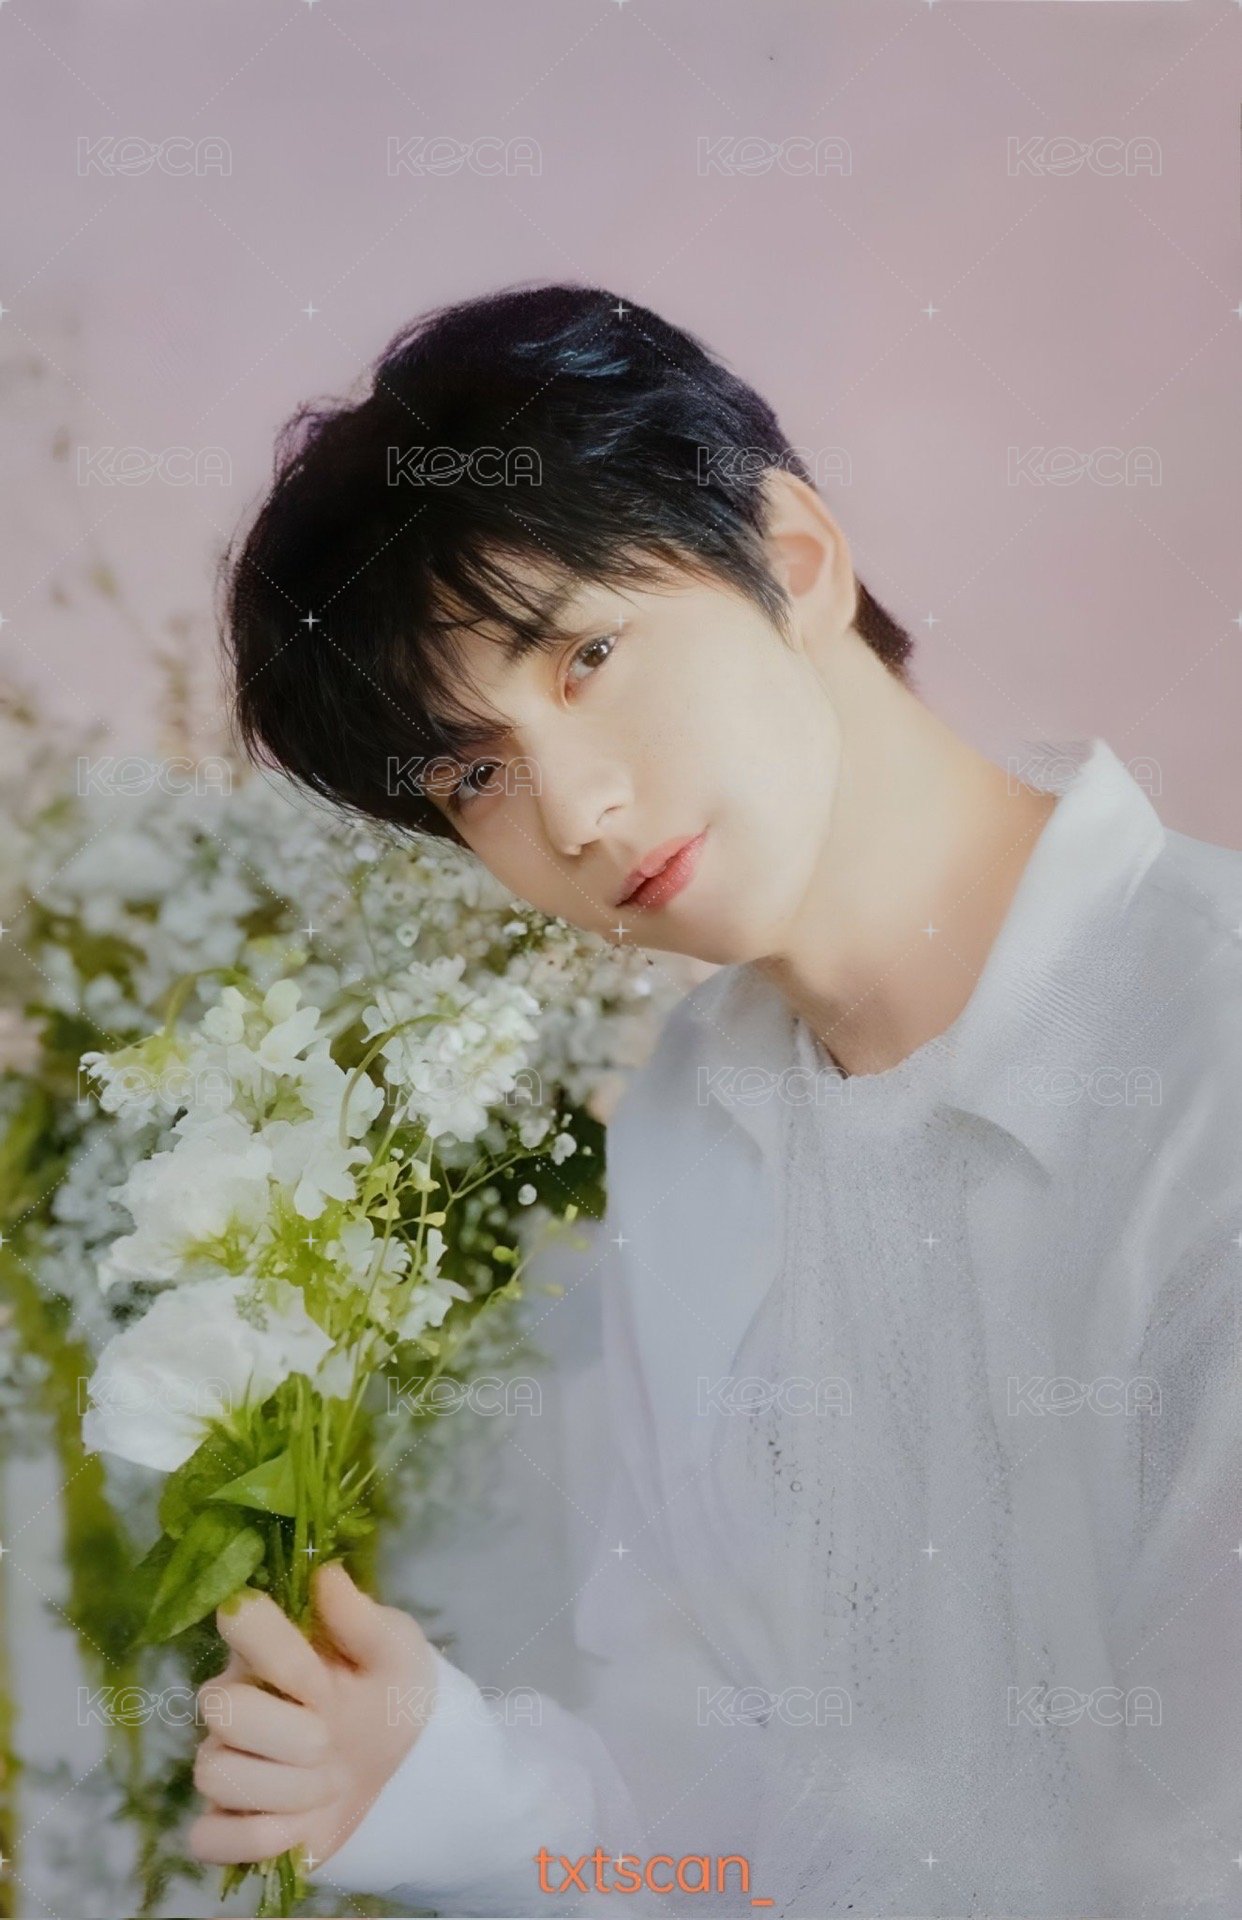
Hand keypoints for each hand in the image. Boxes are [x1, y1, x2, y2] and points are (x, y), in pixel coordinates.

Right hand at [189, 1561, 435, 1872]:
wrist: (398, 1766)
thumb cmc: (388, 1692)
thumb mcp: (394, 1652)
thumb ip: (362, 1619)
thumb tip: (326, 1575)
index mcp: (269, 1646)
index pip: (238, 1620)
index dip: (283, 1658)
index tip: (323, 1680)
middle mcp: (234, 1698)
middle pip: (218, 1708)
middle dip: (290, 1734)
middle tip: (331, 1741)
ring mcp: (224, 1761)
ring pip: (214, 1774)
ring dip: (285, 1789)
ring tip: (327, 1783)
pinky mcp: (224, 1824)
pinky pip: (207, 1838)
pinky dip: (259, 1838)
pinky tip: (299, 1827)